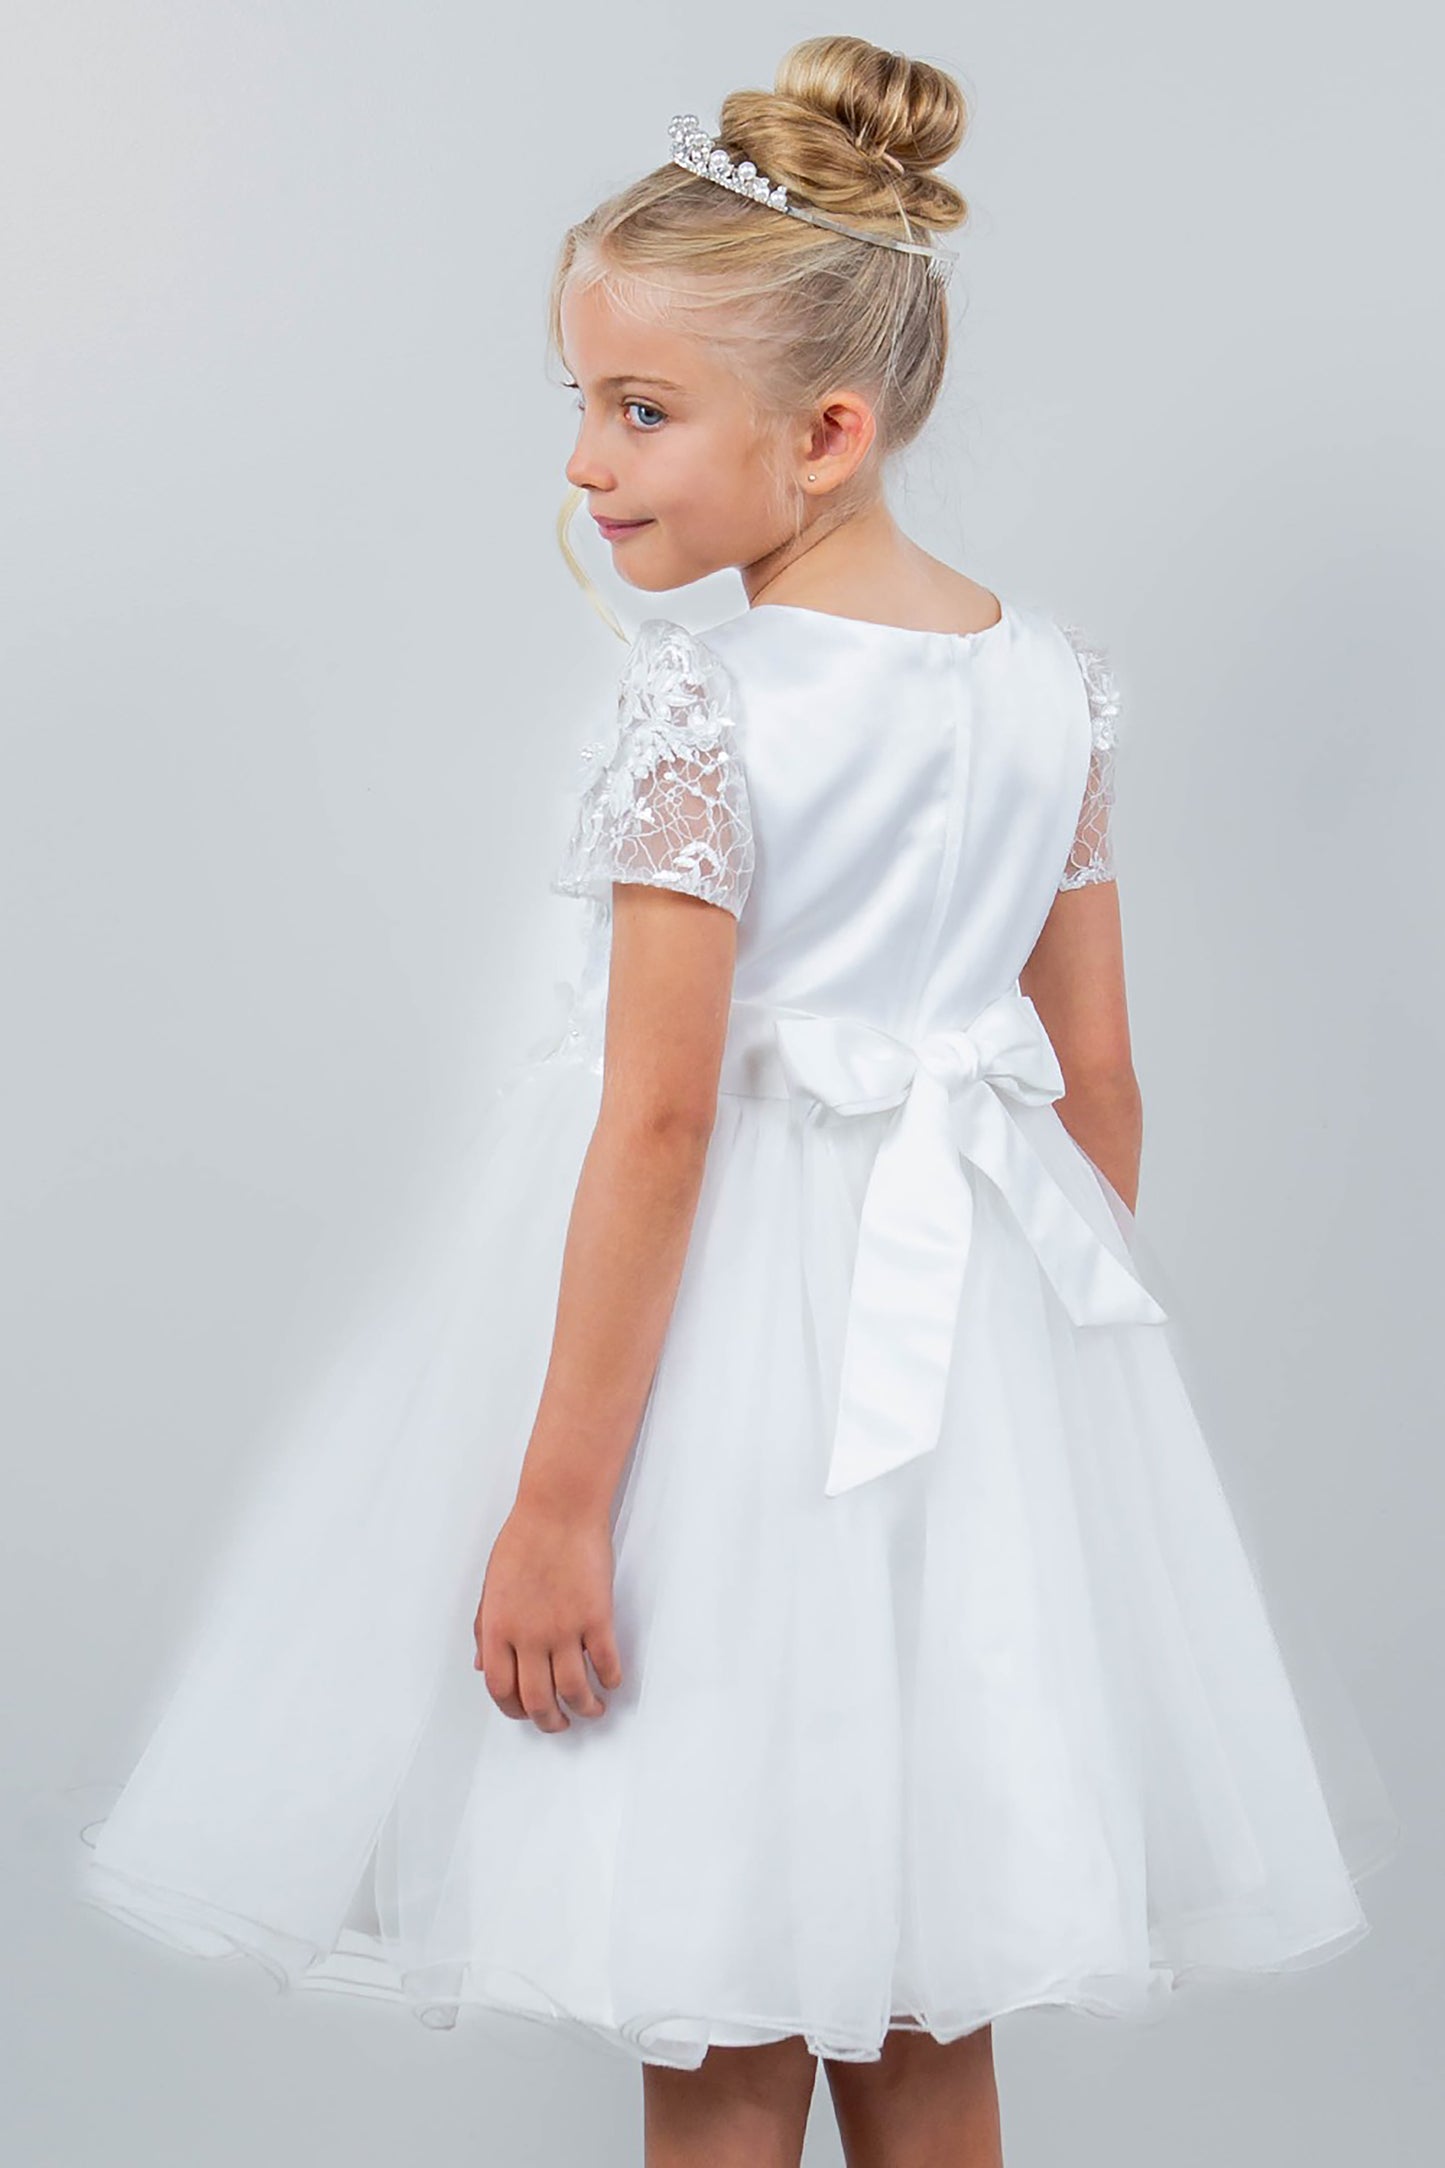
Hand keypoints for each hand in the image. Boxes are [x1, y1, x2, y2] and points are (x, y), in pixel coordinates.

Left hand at [474, 1494, 624, 1732]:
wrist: (559, 1510)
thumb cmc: (523, 1541)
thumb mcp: (491, 1587)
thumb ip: (485, 1630)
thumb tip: (483, 1665)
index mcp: (498, 1628)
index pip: (500, 1688)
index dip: (512, 1710)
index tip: (525, 1714)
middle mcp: (529, 1635)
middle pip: (538, 1700)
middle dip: (550, 1722)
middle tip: (561, 1724)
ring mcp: (565, 1628)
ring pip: (574, 1690)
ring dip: (585, 1708)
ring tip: (593, 1709)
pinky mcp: (597, 1617)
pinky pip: (606, 1663)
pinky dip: (610, 1679)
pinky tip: (611, 1681)